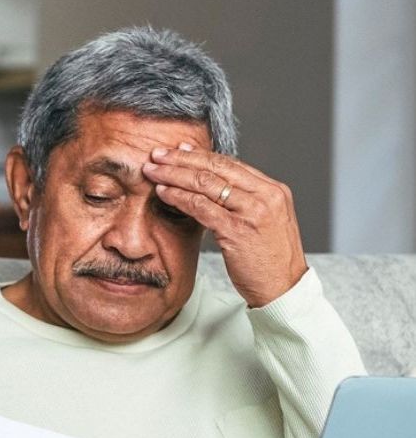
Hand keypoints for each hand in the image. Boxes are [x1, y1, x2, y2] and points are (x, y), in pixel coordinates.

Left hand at [142, 145, 307, 306]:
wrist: (284, 288)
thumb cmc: (270, 261)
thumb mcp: (264, 223)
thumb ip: (245, 204)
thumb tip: (217, 189)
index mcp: (273, 190)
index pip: (231, 164)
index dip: (201, 155)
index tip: (179, 149)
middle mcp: (265, 195)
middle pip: (216, 168)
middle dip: (182, 159)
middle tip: (157, 154)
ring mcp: (252, 211)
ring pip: (206, 183)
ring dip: (174, 175)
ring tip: (153, 171)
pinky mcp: (237, 230)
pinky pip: (201, 207)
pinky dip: (179, 197)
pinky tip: (163, 193)